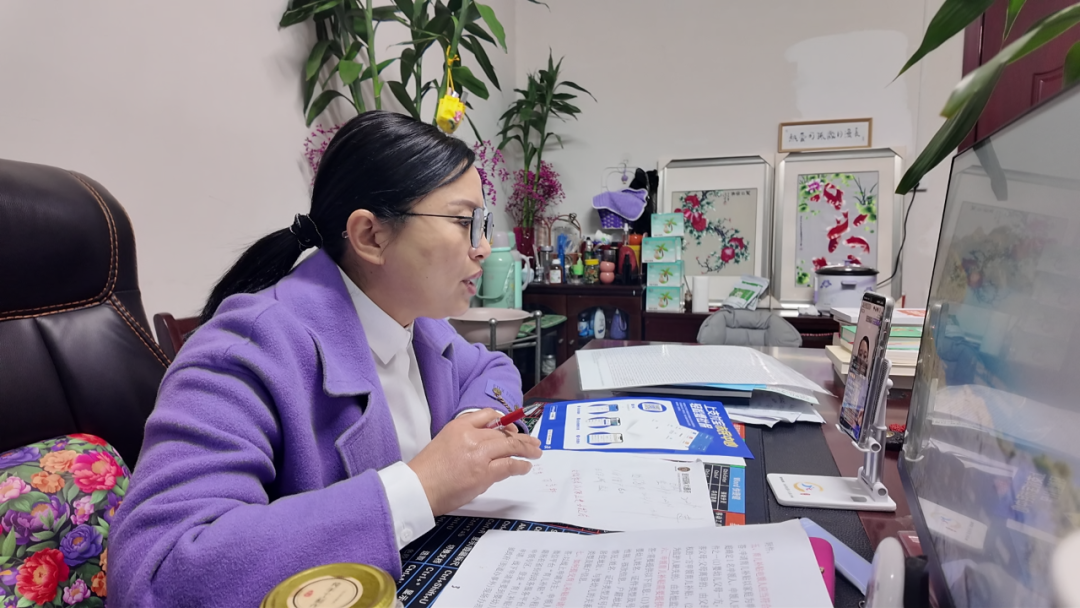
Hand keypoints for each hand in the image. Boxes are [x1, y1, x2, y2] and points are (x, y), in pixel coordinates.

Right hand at [408, 409, 541, 514]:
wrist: (418, 488)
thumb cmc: (427, 470)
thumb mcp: (444, 441)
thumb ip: (465, 438)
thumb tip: (487, 444)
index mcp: (459, 425)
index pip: (489, 415)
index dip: (505, 422)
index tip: (512, 429)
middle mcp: (471, 435)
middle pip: (504, 432)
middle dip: (521, 438)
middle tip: (533, 442)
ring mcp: (479, 454)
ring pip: (510, 446)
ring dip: (526, 449)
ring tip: (536, 452)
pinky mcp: (484, 473)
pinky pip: (509, 465)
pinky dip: (521, 466)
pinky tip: (525, 467)